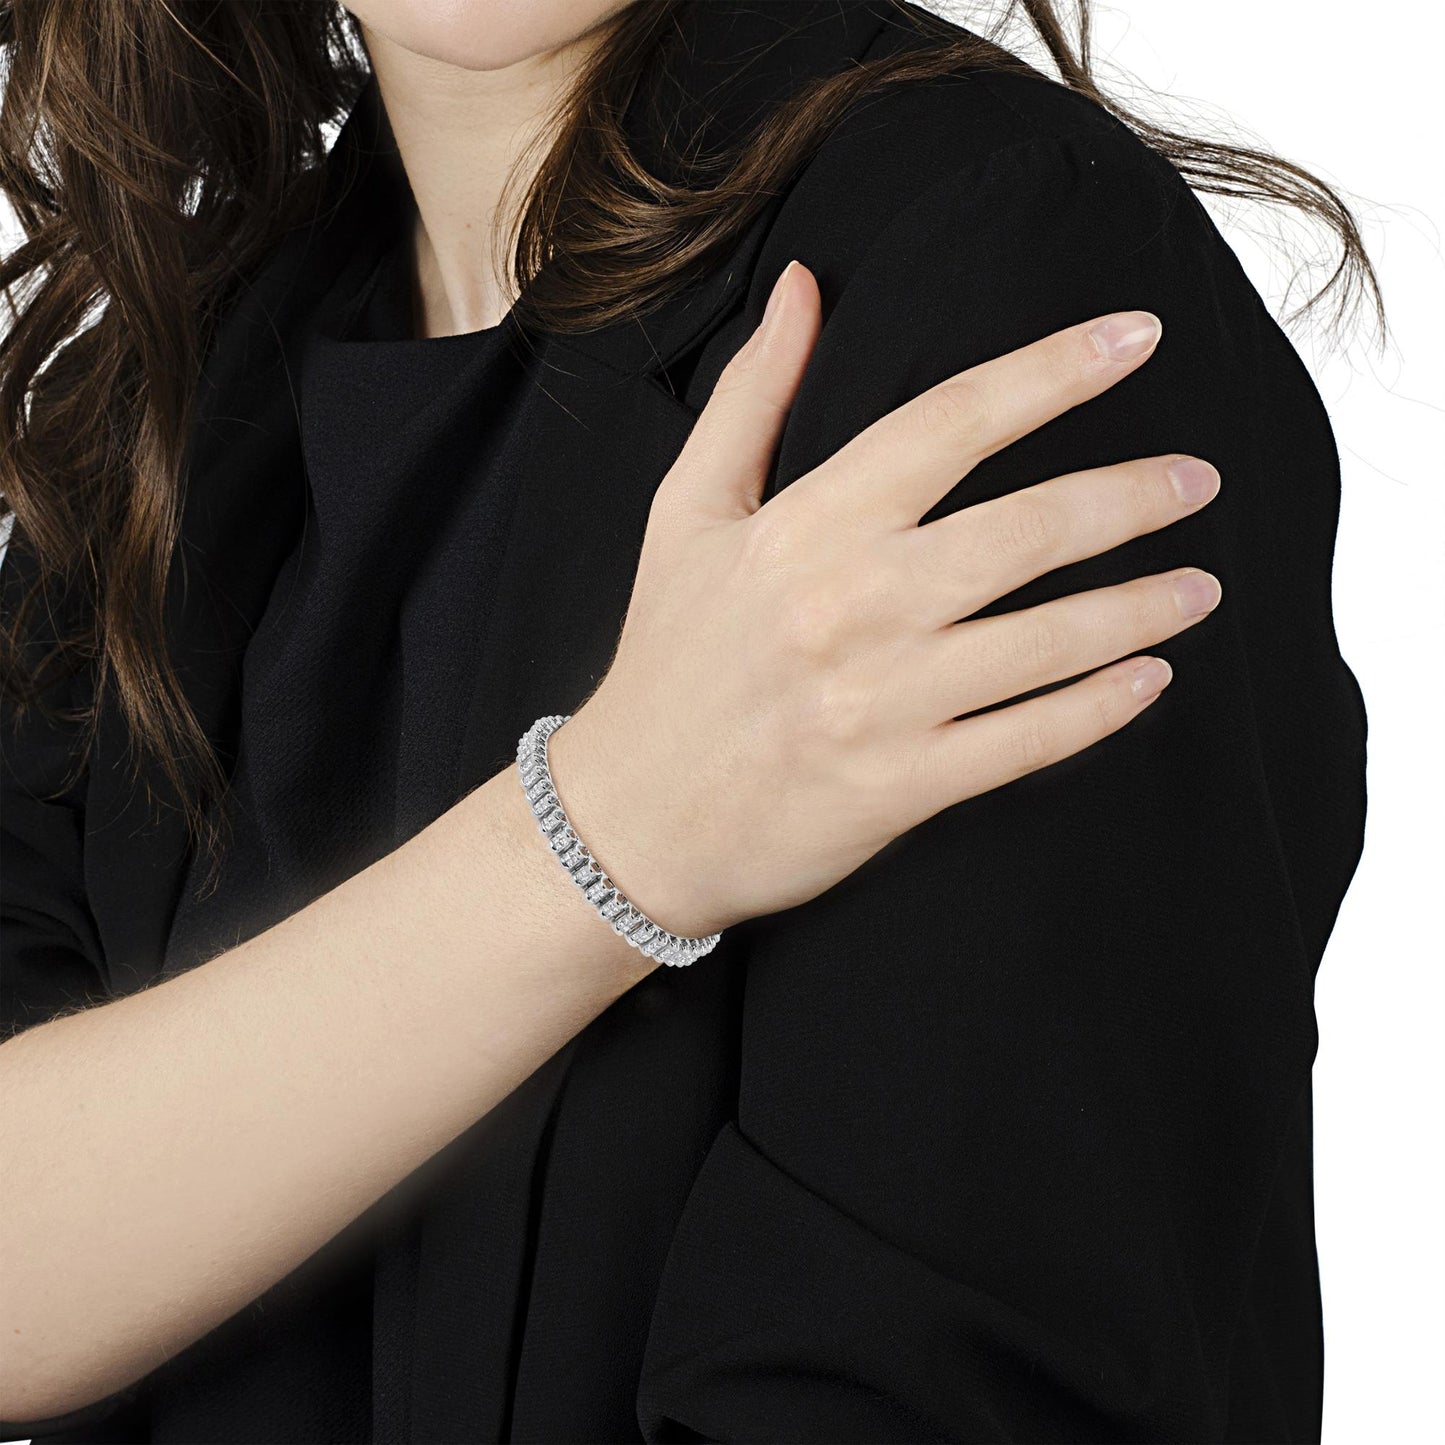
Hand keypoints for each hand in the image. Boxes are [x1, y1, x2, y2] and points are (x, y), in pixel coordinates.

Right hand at [548, 260, 1221, 939]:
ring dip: (1142, 607)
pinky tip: (1151, 680)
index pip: (950, 422)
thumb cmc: (666, 659)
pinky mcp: (900, 786)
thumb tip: (803, 286)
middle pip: (1026, 529)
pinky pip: (1028, 740)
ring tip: (1202, 586)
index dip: (1053, 372)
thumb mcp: (686, 513)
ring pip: (1048, 639)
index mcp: (804, 527)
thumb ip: (752, 397)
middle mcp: (852, 605)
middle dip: (1133, 496)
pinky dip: (1100, 708)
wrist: (630, 818)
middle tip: (1199, 479)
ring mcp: (881, 701)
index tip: (1136, 338)